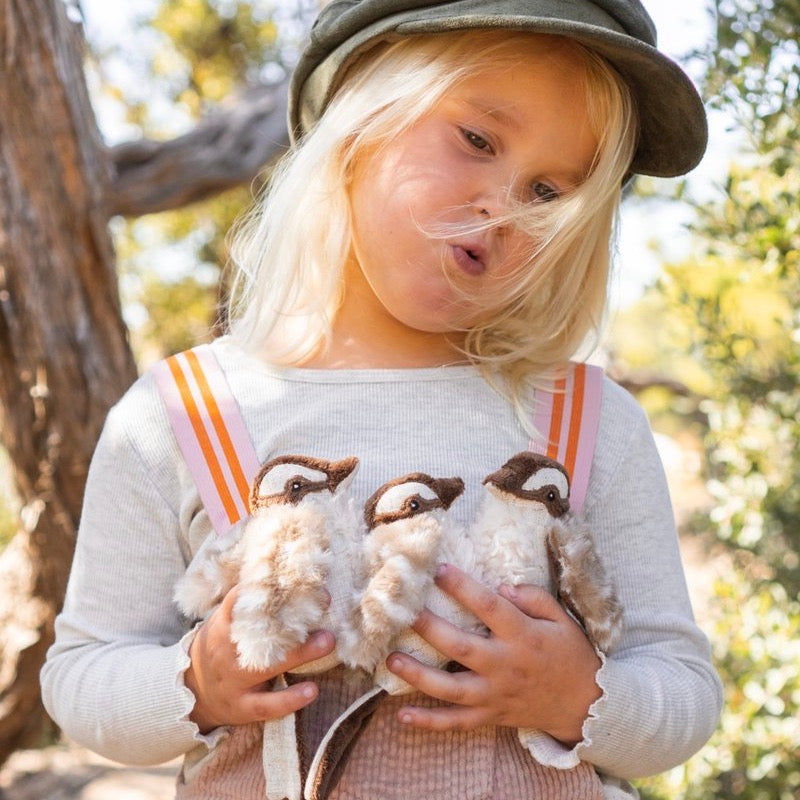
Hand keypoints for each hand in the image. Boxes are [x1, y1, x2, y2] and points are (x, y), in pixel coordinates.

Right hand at [184, 585, 334, 732]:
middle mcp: (226, 653)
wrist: (191, 692)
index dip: (264, 588)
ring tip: (328, 642)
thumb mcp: (224, 621)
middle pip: (260, 634)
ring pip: (268, 667)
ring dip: (301, 655)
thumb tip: (281, 571)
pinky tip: (313, 690)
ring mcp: (234, 681)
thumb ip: (247, 603)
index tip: (293, 578)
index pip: (239, 601)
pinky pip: (267, 705)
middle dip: (293, 620)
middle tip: (324, 603)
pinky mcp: (242, 707)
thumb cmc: (219, 646)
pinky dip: (290, 699)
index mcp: (222, 626)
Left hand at [385, 563, 601, 744]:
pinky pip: (457, 722)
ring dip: (419, 675)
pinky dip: (429, 722)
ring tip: (391, 659)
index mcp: (523, 636)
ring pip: (452, 689)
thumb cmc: (569, 654)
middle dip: (430, 630)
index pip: (490, 607)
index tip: (438, 569)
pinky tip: (402, 714)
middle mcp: (505, 666)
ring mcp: (496, 695)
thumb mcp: (561, 619)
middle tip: (404, 613)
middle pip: (462, 648)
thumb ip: (533, 598)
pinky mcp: (491, 716)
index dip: (463, 587)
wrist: (586, 705)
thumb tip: (501, 586)